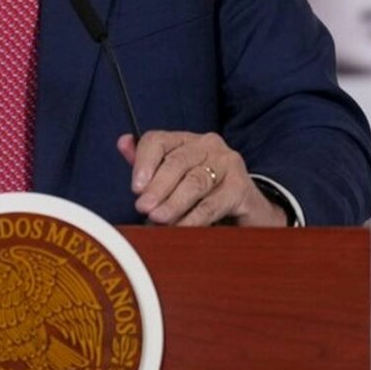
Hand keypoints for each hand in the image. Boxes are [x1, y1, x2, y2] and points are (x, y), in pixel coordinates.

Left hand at [117, 131, 286, 226]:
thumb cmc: (205, 195)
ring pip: (195, 182)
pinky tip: (182, 228)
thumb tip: (122, 143)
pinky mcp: (241, 187)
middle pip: (176, 162)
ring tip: (158, 219)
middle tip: (143, 207)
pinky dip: (194, 218)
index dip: (144, 162)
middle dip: (157, 187)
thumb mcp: (174, 180)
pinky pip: (212, 204)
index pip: (158, 140)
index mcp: (186, 141)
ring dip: (174, 203)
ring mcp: (228, 164)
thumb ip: (148, 164)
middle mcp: (208, 146)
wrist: (248, 214)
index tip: (136, 187)